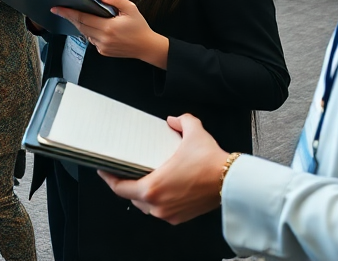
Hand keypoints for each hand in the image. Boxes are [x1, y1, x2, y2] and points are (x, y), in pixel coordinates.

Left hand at [53, 0, 168, 68]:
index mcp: (108, 27)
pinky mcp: (103, 51)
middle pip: (80, 26)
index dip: (68, 12)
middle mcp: (103, 39)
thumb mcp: (130, 8)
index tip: (57, 8)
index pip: (82, 18)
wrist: (147, 47)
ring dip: (80, 24)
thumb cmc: (139, 27)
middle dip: (70, 17)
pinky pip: (91, 40)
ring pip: (85, 33)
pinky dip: (89, 32)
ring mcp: (102, 47)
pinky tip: (92, 25)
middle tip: (60, 9)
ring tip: (75, 14)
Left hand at [98, 114, 228, 224]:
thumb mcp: (193, 132)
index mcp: (152, 188)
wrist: (233, 182)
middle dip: (128, 185)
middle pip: (132, 197)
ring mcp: (170, 214)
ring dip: (144, 194)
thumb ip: (182, 121)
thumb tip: (175, 120)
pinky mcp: (181, 217)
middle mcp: (158, 205)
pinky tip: (163, 188)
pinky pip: (162, 210)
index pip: (120, 188)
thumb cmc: (211, 163)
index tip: (103, 171)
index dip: (109, 179)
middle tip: (126, 171)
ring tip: (145, 179)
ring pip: (147, 205)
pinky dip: (159, 200)